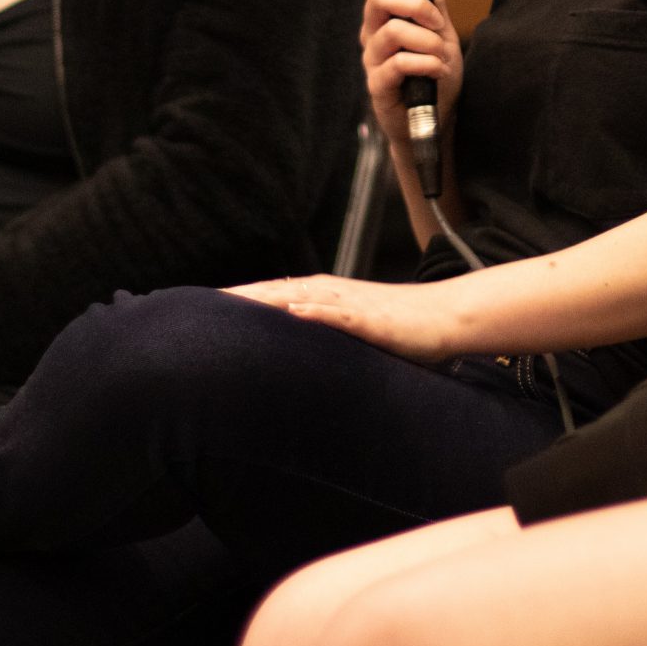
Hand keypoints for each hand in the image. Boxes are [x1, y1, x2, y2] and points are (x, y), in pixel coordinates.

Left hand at [226, 276, 469, 364]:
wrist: (445, 317)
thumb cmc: (401, 327)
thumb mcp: (353, 331)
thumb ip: (324, 336)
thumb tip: (294, 353)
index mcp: (324, 296)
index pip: (272, 295)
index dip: (239, 300)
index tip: (203, 308)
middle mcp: (332, 293)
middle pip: (276, 292)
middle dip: (240, 298)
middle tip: (201, 306)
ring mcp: (352, 304)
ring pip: (301, 297)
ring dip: (267, 299)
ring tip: (232, 303)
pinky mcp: (373, 319)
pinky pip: (341, 313)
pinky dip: (317, 311)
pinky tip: (295, 312)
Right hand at [356, 0, 461, 157]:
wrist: (437, 117)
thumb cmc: (434, 73)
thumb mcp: (442, 32)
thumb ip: (435, 1)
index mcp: (383, 16)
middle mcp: (372, 33)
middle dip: (416, 4)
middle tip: (437, 23)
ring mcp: (372, 59)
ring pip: (393, 31)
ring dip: (427, 41)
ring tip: (441, 56)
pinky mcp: (378, 85)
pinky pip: (399, 63)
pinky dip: (426, 64)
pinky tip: (437, 71)